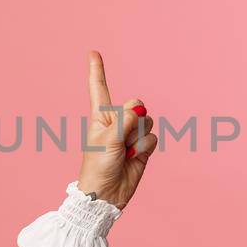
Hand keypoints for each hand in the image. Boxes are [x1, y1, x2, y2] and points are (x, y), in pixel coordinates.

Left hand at [76, 50, 155, 209]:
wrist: (106, 194)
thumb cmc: (98, 166)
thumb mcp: (108, 139)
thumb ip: (126, 120)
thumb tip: (141, 109)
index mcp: (101, 115)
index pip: (99, 88)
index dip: (97, 70)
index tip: (93, 52)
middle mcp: (117, 121)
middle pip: (136, 103)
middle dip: (134, 118)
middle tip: (121, 138)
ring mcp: (131, 134)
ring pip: (147, 122)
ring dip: (138, 138)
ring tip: (125, 153)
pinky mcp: (143, 148)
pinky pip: (152, 137)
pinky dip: (144, 148)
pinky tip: (134, 158)